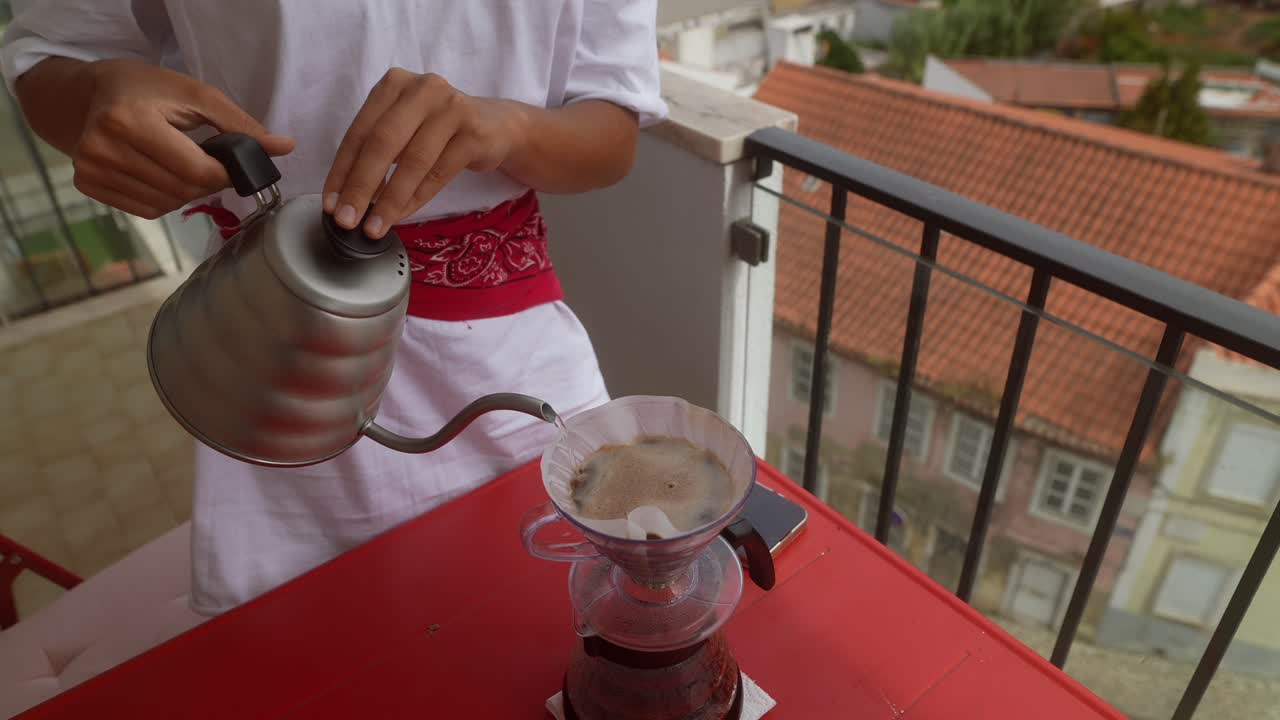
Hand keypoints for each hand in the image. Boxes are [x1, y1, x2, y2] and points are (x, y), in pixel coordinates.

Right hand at [68, 59, 293, 218]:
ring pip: (167, 205)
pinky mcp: (88, 185)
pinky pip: (147, 210)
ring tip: (180, 163)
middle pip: (182, 191)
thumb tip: (285, 147)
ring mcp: (92, 170)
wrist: (90, 95)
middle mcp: (104, 149)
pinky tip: (160, 174)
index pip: (195, 171)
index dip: (225, 174)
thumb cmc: (150, 90)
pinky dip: (165, 199)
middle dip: (207, 183)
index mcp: (130, 121)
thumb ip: (241, 125)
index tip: (233, 166)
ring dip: (187, 192)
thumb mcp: (196, 95)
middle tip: (209, 163)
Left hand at [323, 69, 527, 238]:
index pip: (359, 132)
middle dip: (360, 186)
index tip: (331, 204)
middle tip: (347, 219)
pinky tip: (402, 215)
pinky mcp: (473, 132)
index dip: (342, 171)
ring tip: (375, 226)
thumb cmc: (440, 130)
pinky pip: (438, 173)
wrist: (495, 126)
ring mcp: (451, 107)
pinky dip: (417, 199)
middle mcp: (422, 88)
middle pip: (382, 143)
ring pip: (412, 161)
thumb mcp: (404, 128)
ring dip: (390, 200)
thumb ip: (377, 151)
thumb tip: (346, 198)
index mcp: (394, 84)